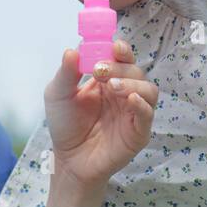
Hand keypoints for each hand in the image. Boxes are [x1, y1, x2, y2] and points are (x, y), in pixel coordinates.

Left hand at [45, 39, 157, 197]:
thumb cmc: (65, 125)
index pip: (122, 58)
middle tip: (101, 71)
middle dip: (120, 67)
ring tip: (113, 86)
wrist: (68, 160)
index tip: (114, 46)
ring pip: (148, 89)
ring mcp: (133, 111)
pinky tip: (130, 99)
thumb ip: (66, 73)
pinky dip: (142, 104)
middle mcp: (124, 92)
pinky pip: (148, 114)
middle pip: (136, 70)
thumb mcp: (58, 94)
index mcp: (108, 79)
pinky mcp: (139, 131)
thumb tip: (72, 50)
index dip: (121, 49)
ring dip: (132, 83)